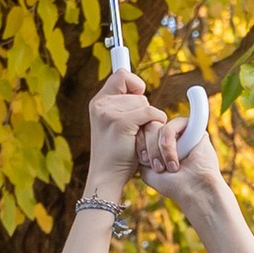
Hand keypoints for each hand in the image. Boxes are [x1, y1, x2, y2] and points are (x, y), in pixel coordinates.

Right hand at [82, 66, 158, 199]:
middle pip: (138, 93)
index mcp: (98, 102)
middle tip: (136, 130)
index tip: (139, 94)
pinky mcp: (120, 123)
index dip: (134, 83)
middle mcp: (100, 104)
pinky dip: (155, 124)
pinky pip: (150, 113)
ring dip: (149, 120)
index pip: (121, 75)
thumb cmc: (116, 154)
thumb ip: (123, 107)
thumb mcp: (115, 124)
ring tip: (137, 138)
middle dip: (144, 110)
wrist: (107, 177)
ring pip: (145, 103)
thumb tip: (140, 90)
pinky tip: (144, 139)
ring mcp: (108, 113)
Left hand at [140, 101, 225, 211]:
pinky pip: (175, 123)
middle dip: (150, 148)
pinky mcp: (194, 129)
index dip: (139, 144)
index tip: (144, 161)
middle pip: (148, 127)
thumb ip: (139, 152)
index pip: (140, 133)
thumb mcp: (146, 169)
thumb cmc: (172, 184)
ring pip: (160, 127)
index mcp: (158, 146)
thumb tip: (134, 135)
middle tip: (158, 167)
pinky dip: (169, 139)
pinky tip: (177, 156)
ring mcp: (182, 133)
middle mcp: (170, 138)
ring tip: (171, 166)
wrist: (194, 190)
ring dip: (161, 148)